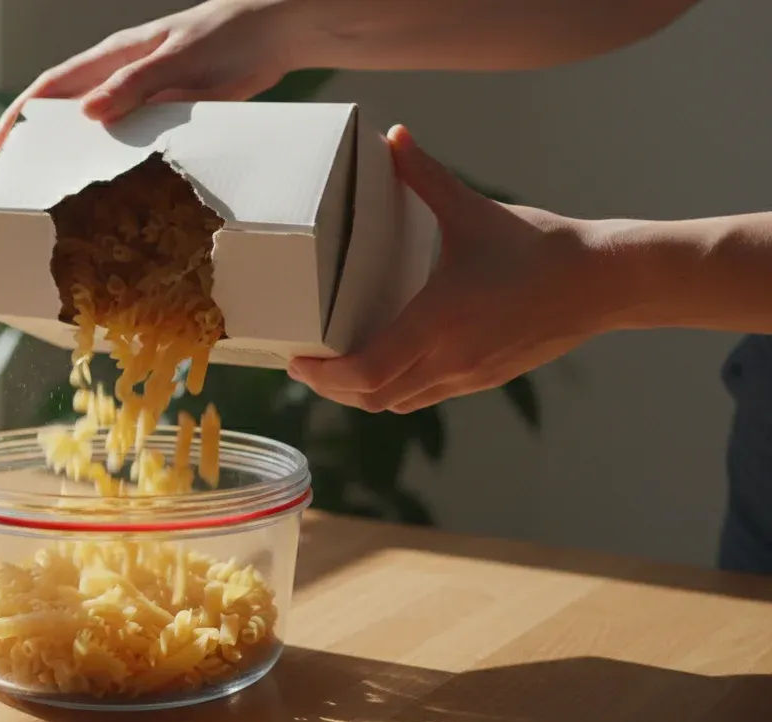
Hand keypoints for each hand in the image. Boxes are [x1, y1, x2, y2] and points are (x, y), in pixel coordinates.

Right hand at [0, 0, 299, 150]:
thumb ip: (132, 87)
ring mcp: (146, 89)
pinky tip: (120, 180)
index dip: (23, 112)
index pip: (54, 84)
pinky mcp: (169, 105)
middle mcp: (124, 72)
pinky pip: (133, 133)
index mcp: (116, 55)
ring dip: (81, 150)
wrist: (274, 33)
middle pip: (70, 106)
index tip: (2, 143)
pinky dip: (119, 154)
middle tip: (25, 175)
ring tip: (64, 186)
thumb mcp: (177, 63)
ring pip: (101, 123)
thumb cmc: (226, 37)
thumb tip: (85, 115)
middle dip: (43, 136)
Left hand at [288, 125, 617, 413]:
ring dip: (362, 394)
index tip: (297, 361)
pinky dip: (395, 389)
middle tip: (306, 365)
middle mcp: (449, 360)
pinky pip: (425, 398)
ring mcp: (469, 376)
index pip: (364, 372)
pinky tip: (386, 363)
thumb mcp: (473, 209)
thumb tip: (395, 135)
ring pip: (398, 404)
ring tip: (337, 369)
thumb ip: (426, 174)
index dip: (324, 376)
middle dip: (332, 388)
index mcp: (437, 324)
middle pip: (372, 399)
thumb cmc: (540, 246)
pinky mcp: (486, 379)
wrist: (606, 281)